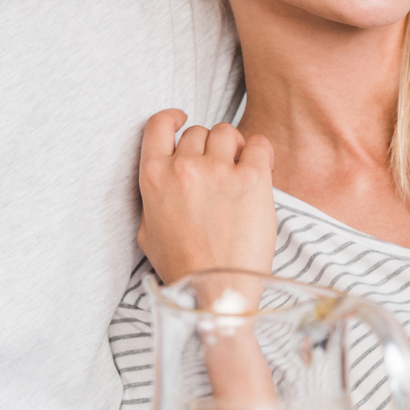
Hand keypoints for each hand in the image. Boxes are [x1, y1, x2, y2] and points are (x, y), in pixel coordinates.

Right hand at [137, 110, 276, 282]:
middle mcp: (183, 168)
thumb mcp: (148, 234)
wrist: (218, 291)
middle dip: (208, 147)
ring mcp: (218, 171)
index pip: (158, 125)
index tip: (182, 119)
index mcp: (154, 178)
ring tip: (240, 170)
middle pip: (198, 132)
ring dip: (234, 147)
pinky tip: (260, 168)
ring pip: (227, 132)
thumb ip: (153, 200)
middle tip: (219, 170)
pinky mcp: (252, 179)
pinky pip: (259, 144)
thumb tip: (162, 182)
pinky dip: (260, 152)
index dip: (172, 118)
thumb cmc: (185, 268)